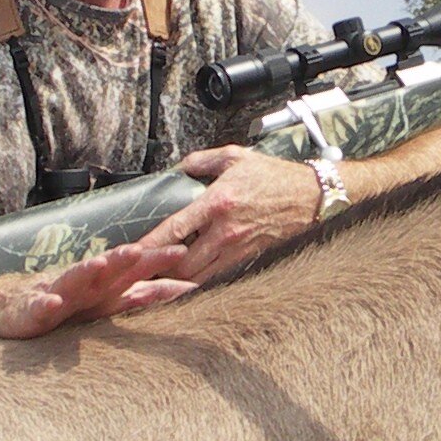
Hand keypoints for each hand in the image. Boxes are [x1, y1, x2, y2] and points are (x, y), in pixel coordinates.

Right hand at [0, 239, 196, 340]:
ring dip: (86, 271)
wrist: (13, 309)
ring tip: (99, 264)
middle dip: (125, 258)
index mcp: (105, 283)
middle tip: (141, 250)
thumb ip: (147, 294)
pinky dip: (45, 304)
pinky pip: (39, 308)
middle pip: (107, 268)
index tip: (182, 251)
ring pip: (73, 280)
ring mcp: (57, 295)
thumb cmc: (70, 304)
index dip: (156, 260)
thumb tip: (188, 288)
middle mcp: (84, 285)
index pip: (134, 268)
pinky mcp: (33, 311)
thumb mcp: (111, 301)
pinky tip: (52, 302)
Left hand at [140, 146, 325, 284]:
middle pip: (181, 262)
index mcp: (217, 202)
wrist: (311, 197)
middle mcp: (225, 230)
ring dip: (175, 280)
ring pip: (197, 276)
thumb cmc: (273, 176)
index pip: (174, 229)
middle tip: (137, 272)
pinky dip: (198, 282)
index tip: (129, 252)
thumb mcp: (235, 157)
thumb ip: (202, 161)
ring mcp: (237, 248)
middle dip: (157, 270)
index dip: (149, 244)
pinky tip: (184, 283)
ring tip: (154, 281)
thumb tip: (179, 168)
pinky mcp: (247, 258)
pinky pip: (216, 277)